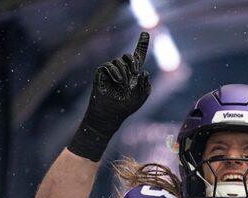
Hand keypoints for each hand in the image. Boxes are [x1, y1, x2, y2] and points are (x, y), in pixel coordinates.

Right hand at [68, 32, 152, 161]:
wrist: (110, 114)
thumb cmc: (126, 107)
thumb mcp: (141, 96)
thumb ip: (146, 84)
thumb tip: (144, 71)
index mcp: (133, 74)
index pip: (138, 56)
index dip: (142, 44)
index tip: (145, 32)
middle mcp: (122, 70)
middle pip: (129, 56)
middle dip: (134, 61)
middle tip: (136, 72)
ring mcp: (112, 71)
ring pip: (120, 61)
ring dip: (125, 73)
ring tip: (124, 85)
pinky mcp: (102, 72)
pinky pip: (109, 65)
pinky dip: (115, 73)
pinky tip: (117, 82)